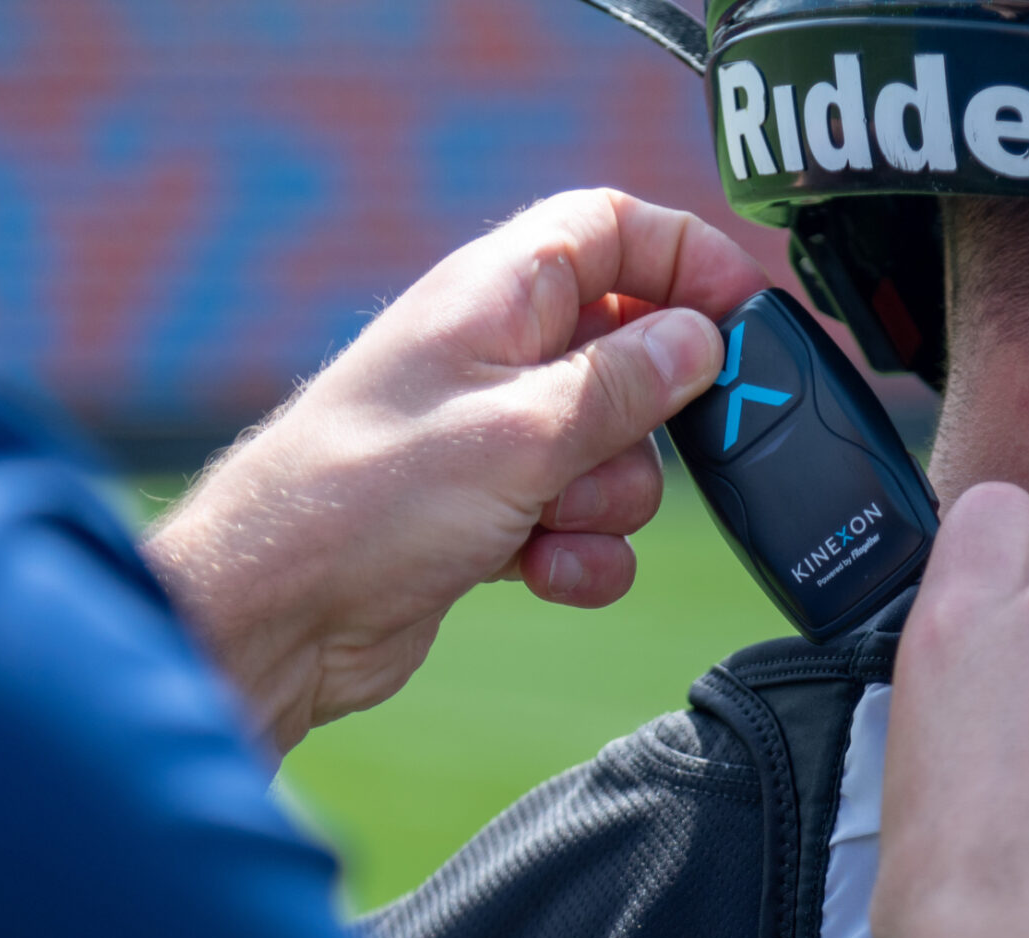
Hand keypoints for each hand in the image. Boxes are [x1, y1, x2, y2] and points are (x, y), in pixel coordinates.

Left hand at [144, 189, 767, 752]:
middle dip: (644, 423)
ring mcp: (500, 443)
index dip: (687, 259)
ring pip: (618, 458)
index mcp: (496, 297)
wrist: (282, 614)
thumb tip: (702, 341)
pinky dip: (580, 556)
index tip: (746, 313)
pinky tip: (536, 572)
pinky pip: (586, 528)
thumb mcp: (521, 432)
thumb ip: (623, 384)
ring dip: (603, 504)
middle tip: (614, 451)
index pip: (613, 231)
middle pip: (633, 358)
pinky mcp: (498, 518)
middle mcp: (500, 360)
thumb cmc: (366, 501)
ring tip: (541, 522)